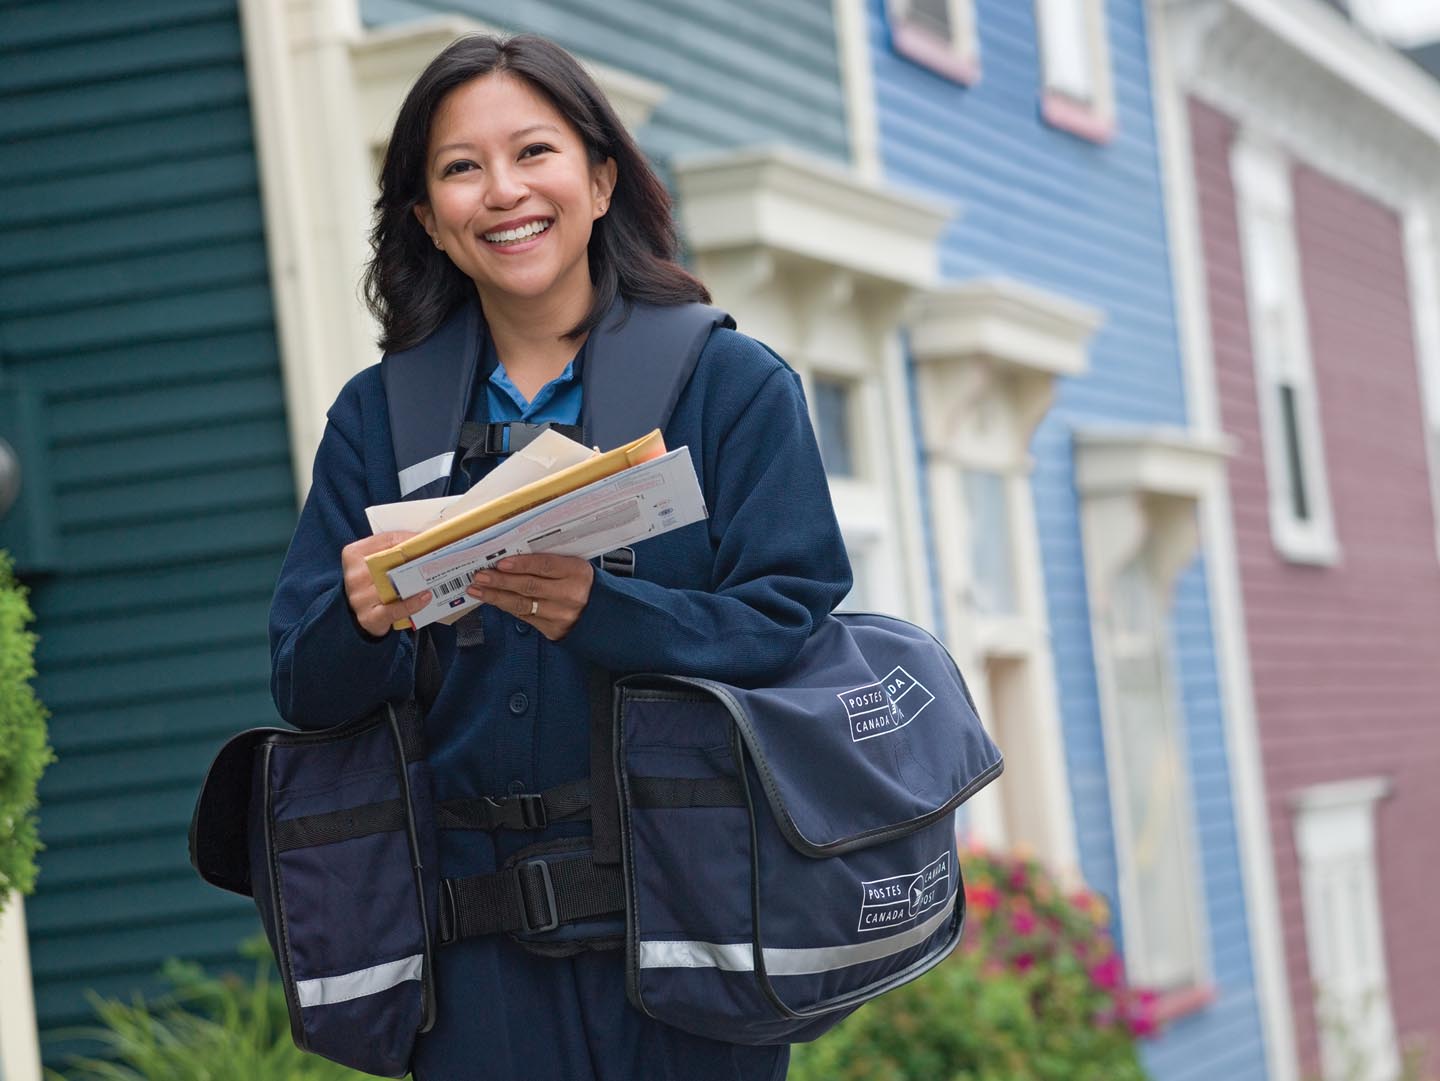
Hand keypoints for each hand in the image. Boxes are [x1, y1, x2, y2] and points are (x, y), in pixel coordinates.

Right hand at [342, 531, 433, 636]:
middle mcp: (355, 576)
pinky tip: (425, 597)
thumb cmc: (372, 582)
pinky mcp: (368, 617)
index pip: (386, 540)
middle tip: (437, 560)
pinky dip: (411, 604)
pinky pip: (393, 610)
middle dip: (415, 561)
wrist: (359, 613)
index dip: (410, 539)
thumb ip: (394, 548)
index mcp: (354, 554)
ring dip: (416, 582)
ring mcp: (359, 598)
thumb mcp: (377, 561)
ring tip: (434, 579)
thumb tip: (424, 539)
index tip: (428, 541)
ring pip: (392, 587)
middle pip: (390, 563)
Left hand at [468, 554, 594, 640]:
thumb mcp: (573, 567)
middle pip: (529, 586)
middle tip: (481, 575)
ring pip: (521, 604)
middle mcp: (570, 595)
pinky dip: (505, 607)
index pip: (544, 566)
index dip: (520, 564)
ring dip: (496, 596)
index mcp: (577, 572)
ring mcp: (560, 615)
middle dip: (501, 581)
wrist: (600, 613)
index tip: (500, 562)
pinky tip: (492, 600)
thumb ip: (549, 562)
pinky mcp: (553, 630)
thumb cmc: (581, 584)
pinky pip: (523, 617)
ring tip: (478, 589)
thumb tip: (511, 558)